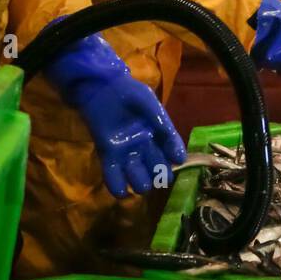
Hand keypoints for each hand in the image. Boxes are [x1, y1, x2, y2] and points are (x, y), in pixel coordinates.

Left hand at [43, 32, 186, 196]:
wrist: (101, 88)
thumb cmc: (129, 92)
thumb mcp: (150, 104)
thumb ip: (163, 125)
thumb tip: (179, 155)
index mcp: (158, 133)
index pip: (171, 153)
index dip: (174, 161)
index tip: (176, 163)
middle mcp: (144, 146)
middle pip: (156, 169)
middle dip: (159, 176)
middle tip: (157, 175)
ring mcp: (126, 152)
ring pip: (137, 177)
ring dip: (140, 183)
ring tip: (140, 183)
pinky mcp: (107, 154)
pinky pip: (114, 175)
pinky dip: (118, 186)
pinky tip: (122, 191)